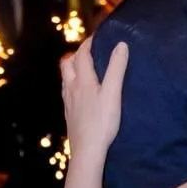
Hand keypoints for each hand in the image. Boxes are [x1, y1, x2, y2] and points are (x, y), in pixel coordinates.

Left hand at [62, 38, 126, 162]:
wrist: (87, 151)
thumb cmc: (102, 122)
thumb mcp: (113, 93)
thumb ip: (116, 68)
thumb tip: (121, 45)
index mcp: (82, 81)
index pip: (82, 54)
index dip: (89, 43)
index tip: (97, 37)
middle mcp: (71, 88)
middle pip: (68, 64)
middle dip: (77, 54)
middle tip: (89, 52)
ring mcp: (68, 102)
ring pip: (65, 78)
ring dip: (72, 69)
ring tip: (83, 69)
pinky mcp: (69, 114)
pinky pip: (66, 93)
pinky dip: (72, 85)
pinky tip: (78, 93)